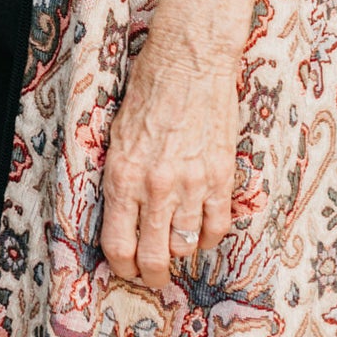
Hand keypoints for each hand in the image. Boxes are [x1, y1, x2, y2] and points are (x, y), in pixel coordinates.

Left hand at [97, 0, 286, 295]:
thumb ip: (119, 178)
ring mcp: (191, 182)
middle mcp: (155, 185)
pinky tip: (199, 232)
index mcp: (121, 175)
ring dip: (180, 256)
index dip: (121, 268)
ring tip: (176, 254)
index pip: (118, 244)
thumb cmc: (147, 91)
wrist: (189, 59)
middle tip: (152, 277)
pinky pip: (216, 225)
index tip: (125, 272)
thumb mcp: (116, 135)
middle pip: (153, 256)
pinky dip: (207, 236)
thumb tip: (120, 216)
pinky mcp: (220, 175)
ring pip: (185, 246)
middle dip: (150, 275)